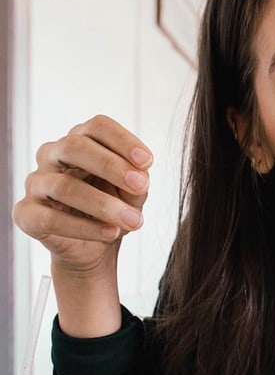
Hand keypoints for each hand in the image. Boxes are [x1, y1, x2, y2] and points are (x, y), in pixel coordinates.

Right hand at [13, 115, 152, 276]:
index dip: (123, 141)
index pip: (97, 127)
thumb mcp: (132, 194)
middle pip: (74, 146)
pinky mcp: (27, 214)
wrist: (94, 247)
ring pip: (64, 186)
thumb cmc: (112, 209)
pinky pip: (50, 219)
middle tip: (141, 186)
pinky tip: (110, 232)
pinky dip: (84, 228)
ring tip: (133, 220)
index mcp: (81, 141)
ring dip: (104, 204)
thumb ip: (137, 182)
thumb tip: (140, 174)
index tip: (147, 162)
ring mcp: (36, 183)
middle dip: (111, 166)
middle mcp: (53, 155)